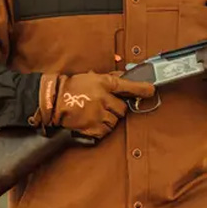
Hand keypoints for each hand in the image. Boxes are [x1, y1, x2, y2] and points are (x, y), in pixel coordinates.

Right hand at [32, 71, 155, 138]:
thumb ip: (111, 78)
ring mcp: (98, 114)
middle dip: (117, 108)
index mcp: (104, 84)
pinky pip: (106, 131)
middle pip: (122, 109)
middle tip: (105, 106)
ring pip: (115, 121)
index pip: (128, 86)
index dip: (142, 89)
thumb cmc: (73, 87)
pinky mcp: (92, 127)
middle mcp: (103, 99)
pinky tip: (92, 121)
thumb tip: (127, 76)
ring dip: (109, 119)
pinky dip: (102, 128)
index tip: (151, 90)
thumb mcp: (93, 77)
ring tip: (96, 113)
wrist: (55, 100)